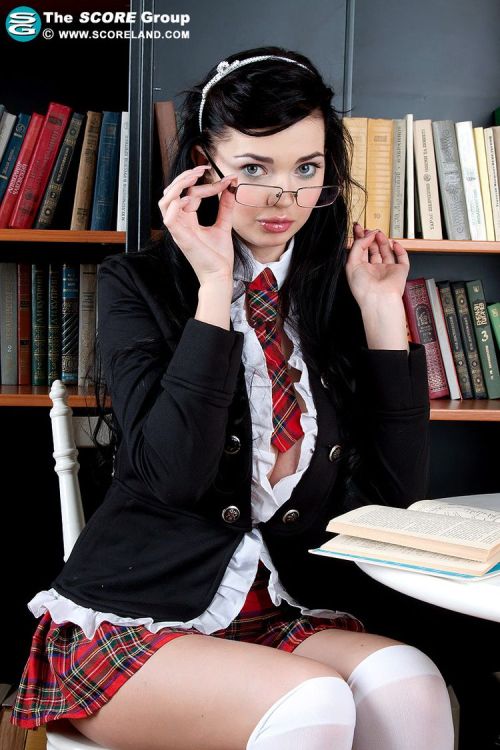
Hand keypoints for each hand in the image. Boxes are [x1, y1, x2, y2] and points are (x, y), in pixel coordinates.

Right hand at [158, 164, 238, 285]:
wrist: (220, 274)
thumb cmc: (218, 256)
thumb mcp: (224, 225)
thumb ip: (225, 206)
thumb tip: (230, 188)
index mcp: (188, 219)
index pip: (190, 194)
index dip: (206, 184)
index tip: (225, 180)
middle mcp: (180, 222)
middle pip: (173, 192)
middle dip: (185, 177)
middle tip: (202, 169)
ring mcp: (178, 229)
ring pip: (165, 201)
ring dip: (177, 186)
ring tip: (193, 176)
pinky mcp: (179, 236)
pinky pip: (169, 217)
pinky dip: (175, 204)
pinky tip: (188, 197)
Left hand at [346, 223, 409, 308]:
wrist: (378, 298)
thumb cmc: (363, 288)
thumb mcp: (351, 263)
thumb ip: (358, 247)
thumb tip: (367, 236)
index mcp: (361, 270)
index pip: (360, 250)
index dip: (360, 238)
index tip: (358, 228)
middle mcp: (374, 270)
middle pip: (373, 250)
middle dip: (371, 238)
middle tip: (370, 230)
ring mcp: (387, 270)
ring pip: (386, 252)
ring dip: (383, 241)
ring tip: (379, 234)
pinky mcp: (400, 271)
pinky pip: (402, 258)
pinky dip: (400, 250)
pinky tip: (394, 243)